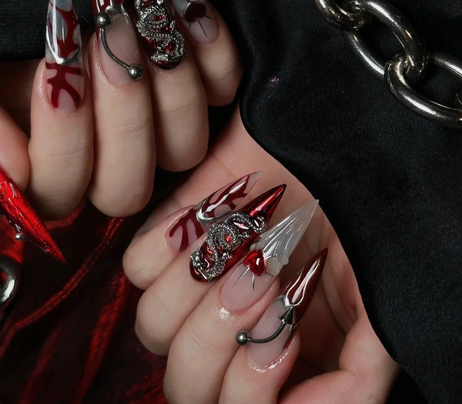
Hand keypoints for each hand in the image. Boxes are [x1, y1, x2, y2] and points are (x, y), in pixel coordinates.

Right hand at [0, 0, 241, 223]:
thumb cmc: (0, 17)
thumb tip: (7, 167)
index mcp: (52, 159)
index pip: (61, 192)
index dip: (60, 140)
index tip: (54, 64)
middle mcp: (110, 153)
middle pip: (128, 186)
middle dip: (119, 115)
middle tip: (104, 40)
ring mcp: (161, 125)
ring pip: (184, 149)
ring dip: (166, 87)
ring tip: (137, 19)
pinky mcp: (205, 85)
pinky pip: (225, 89)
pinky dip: (212, 53)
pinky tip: (182, 9)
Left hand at [123, 110, 399, 403]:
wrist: (333, 140)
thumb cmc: (362, 213)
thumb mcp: (382, 301)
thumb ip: (355, 378)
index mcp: (280, 352)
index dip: (248, 389)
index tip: (287, 328)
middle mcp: (234, 326)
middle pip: (183, 382)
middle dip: (220, 333)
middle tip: (266, 274)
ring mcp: (198, 282)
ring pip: (153, 326)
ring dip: (199, 284)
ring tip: (246, 240)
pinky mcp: (173, 235)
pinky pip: (137, 264)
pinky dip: (169, 245)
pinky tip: (210, 220)